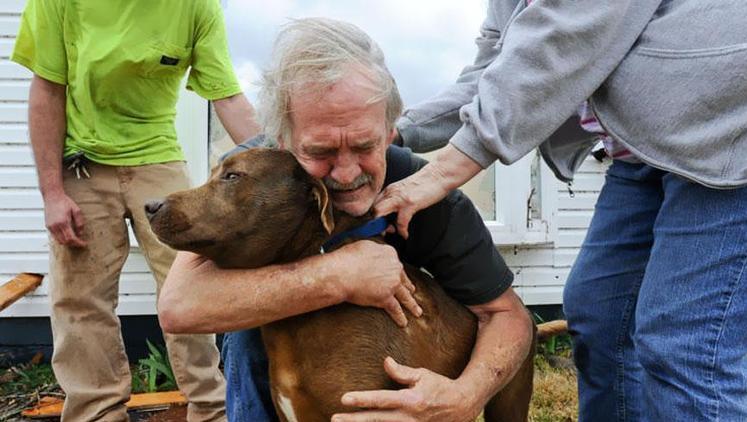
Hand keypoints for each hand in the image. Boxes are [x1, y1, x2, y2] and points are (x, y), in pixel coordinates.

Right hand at [44, 192, 85, 246]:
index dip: (78, 243)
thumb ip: (80, 223)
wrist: (52, 197)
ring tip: (75, 240)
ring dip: (67, 242)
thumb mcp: (76, 210)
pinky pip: (55, 237)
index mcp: (63, 222)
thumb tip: (80, 234)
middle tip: (81, 242)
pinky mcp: (47, 226)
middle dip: (74, 244)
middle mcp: (55, 226)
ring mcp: (50, 227)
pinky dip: (62, 238)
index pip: (71, 238)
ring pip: (59, 241)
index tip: (84, 244)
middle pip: (65, 241)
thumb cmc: (65, 202)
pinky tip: (68, 236)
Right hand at [330, 240, 421, 326]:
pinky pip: (395, 309)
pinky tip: (403, 322)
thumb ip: (373, 250)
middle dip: (407, 286)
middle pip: (403, 279)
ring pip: (405, 296)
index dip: (395, 270)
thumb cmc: (347, 258)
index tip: (396, 274)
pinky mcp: (386, 298)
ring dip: (412, 305)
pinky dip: (400, 317)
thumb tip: (373, 252)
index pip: (395, 263)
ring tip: (417, 311)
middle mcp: (394, 268)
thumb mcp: (363, 246)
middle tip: (411, 291)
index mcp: (389, 254)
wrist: (341, 272)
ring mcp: (392, 284)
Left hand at [332, 357, 479, 421]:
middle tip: (335, 418)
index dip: (362, 399)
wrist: (461, 407)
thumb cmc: (440, 387)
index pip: (381, 399)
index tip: (345, 399)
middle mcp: (408, 418)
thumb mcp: (422, 375)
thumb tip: (385, 362)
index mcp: (410, 401)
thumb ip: (401, 371)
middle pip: (376, 420)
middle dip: (354, 420)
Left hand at [374, 164, 450, 238]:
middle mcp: (391, 192)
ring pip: (379, 213)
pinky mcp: (410, 203)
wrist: (439, 173)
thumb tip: (393, 213)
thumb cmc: (426, 183)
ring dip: (383, 227)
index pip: (372, 204)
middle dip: (373, 223)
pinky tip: (405, 234)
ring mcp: (400, 197)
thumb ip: (397, 198)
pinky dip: (402, 231)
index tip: (377, 226)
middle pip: (372, 208)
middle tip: (382, 231)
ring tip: (391, 232)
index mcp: (390, 189)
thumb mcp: (406, 189)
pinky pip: (401, 222)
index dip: (372, 217)